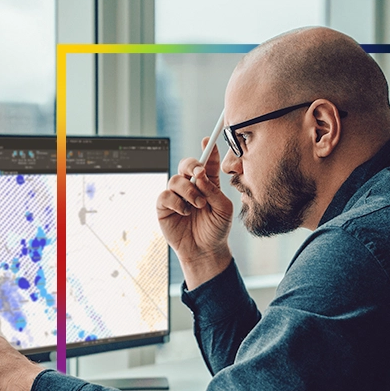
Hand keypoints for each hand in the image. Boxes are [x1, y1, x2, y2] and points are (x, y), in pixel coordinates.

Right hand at [156, 138, 233, 287]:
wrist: (205, 250)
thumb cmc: (217, 229)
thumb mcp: (224, 209)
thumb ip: (214, 190)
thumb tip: (200, 175)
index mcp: (208, 183)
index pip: (207, 161)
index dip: (208, 149)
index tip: (208, 140)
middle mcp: (191, 186)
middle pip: (187, 164)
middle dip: (192, 164)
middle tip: (200, 174)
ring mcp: (177, 195)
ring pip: (176, 179)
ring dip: (188, 191)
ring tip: (198, 205)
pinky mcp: (165, 207)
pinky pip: (165, 195)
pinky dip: (177, 202)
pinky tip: (185, 212)